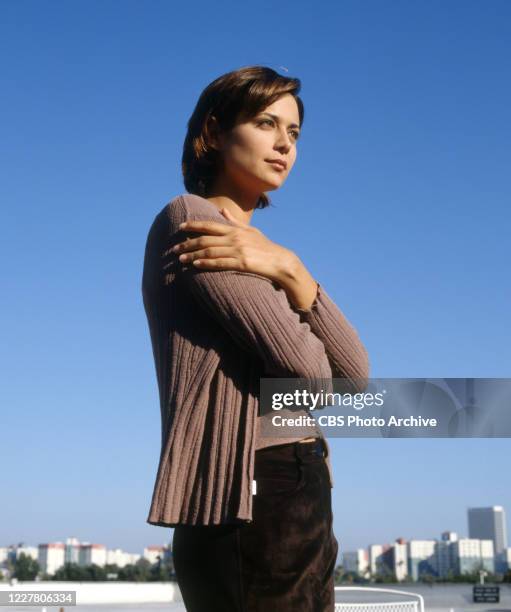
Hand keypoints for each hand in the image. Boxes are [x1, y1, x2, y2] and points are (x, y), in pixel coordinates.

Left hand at [172, 208, 295, 283]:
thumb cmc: (265, 247)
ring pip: (210, 252)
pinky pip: (220, 263)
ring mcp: (238, 251)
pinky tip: (196, 265)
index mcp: (235, 230)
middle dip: (188, 244)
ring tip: (181, 258)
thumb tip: (222, 211)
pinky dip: (206, 263)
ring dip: (193, 255)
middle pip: (206, 240)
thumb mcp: (250, 231)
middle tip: (174, 249)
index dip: (194, 225)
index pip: (210, 225)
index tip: (180, 227)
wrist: (280, 261)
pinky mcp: (242, 263)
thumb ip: (234, 222)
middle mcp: (234, 238)